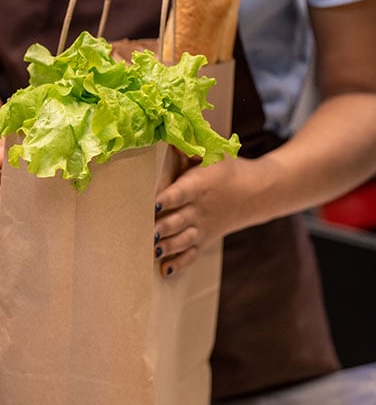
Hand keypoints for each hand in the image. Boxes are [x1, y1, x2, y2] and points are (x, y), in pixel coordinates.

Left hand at [154, 154, 254, 275]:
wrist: (259, 191)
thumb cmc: (227, 168)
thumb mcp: (212, 152)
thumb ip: (188, 146)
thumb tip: (168, 133)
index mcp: (200, 186)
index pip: (181, 194)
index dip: (167, 199)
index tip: (152, 204)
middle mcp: (199, 209)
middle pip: (178, 221)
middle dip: (160, 228)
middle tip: (144, 233)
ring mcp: (202, 227)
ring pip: (182, 240)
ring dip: (166, 246)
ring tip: (150, 251)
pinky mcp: (204, 240)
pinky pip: (191, 255)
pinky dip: (179, 264)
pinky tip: (164, 270)